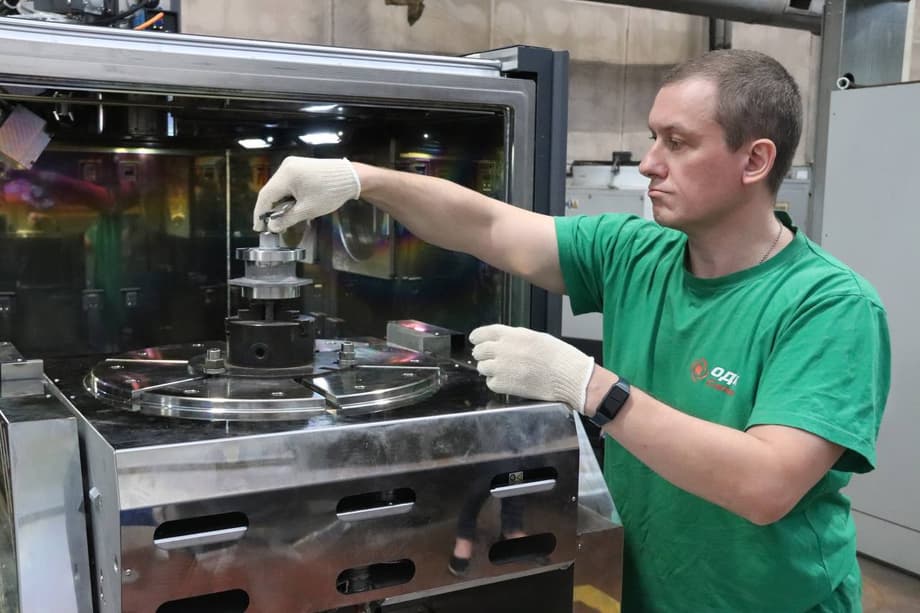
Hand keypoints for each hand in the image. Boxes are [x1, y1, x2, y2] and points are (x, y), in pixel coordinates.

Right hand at [252, 156, 360, 232]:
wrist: (351, 177)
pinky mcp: (300, 166)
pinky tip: (290, 206)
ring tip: (281, 219)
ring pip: (278, 187)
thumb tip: (272, 226)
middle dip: (269, 209)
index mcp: (286, 175)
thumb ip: (287, 219)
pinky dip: (286, 195)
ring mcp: (293, 164)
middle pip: (270, 191)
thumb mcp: (307, 210)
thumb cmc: (331, 193)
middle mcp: (286, 166)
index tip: (258, 228)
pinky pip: (287, 183)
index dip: (259, 214)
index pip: (265, 196)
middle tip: (270, 226)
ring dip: (279, 203)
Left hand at [469, 324, 594, 412]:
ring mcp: (501, 367)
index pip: (484, 333)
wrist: (569, 376)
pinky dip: (497, 383)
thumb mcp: (536, 338)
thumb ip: (515, 338)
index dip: (477, 337)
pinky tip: (510, 382)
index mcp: (512, 334)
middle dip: (483, 355)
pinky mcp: (503, 385)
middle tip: (490, 359)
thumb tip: (501, 341)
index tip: (475, 340)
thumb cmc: (558, 356)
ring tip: (505, 372)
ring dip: (490, 369)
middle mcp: (503, 349)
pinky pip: (491, 383)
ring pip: (482, 367)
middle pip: (479, 351)